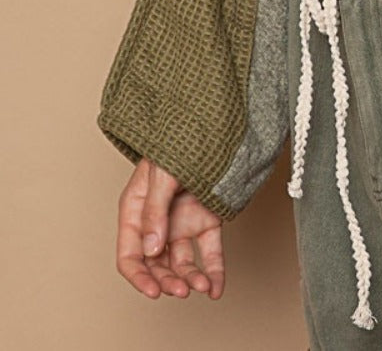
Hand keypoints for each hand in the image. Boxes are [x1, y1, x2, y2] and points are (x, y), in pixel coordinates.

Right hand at [116, 156, 225, 299]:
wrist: (210, 124)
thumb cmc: (177, 142)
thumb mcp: (161, 174)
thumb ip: (155, 211)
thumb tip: (151, 250)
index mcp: (137, 211)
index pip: (130, 254)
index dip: (139, 277)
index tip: (153, 292)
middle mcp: (158, 222)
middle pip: (157, 264)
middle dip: (167, 281)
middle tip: (182, 290)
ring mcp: (182, 222)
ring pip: (182, 262)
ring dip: (190, 279)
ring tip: (203, 287)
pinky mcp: (206, 220)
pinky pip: (209, 251)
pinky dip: (213, 271)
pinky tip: (216, 289)